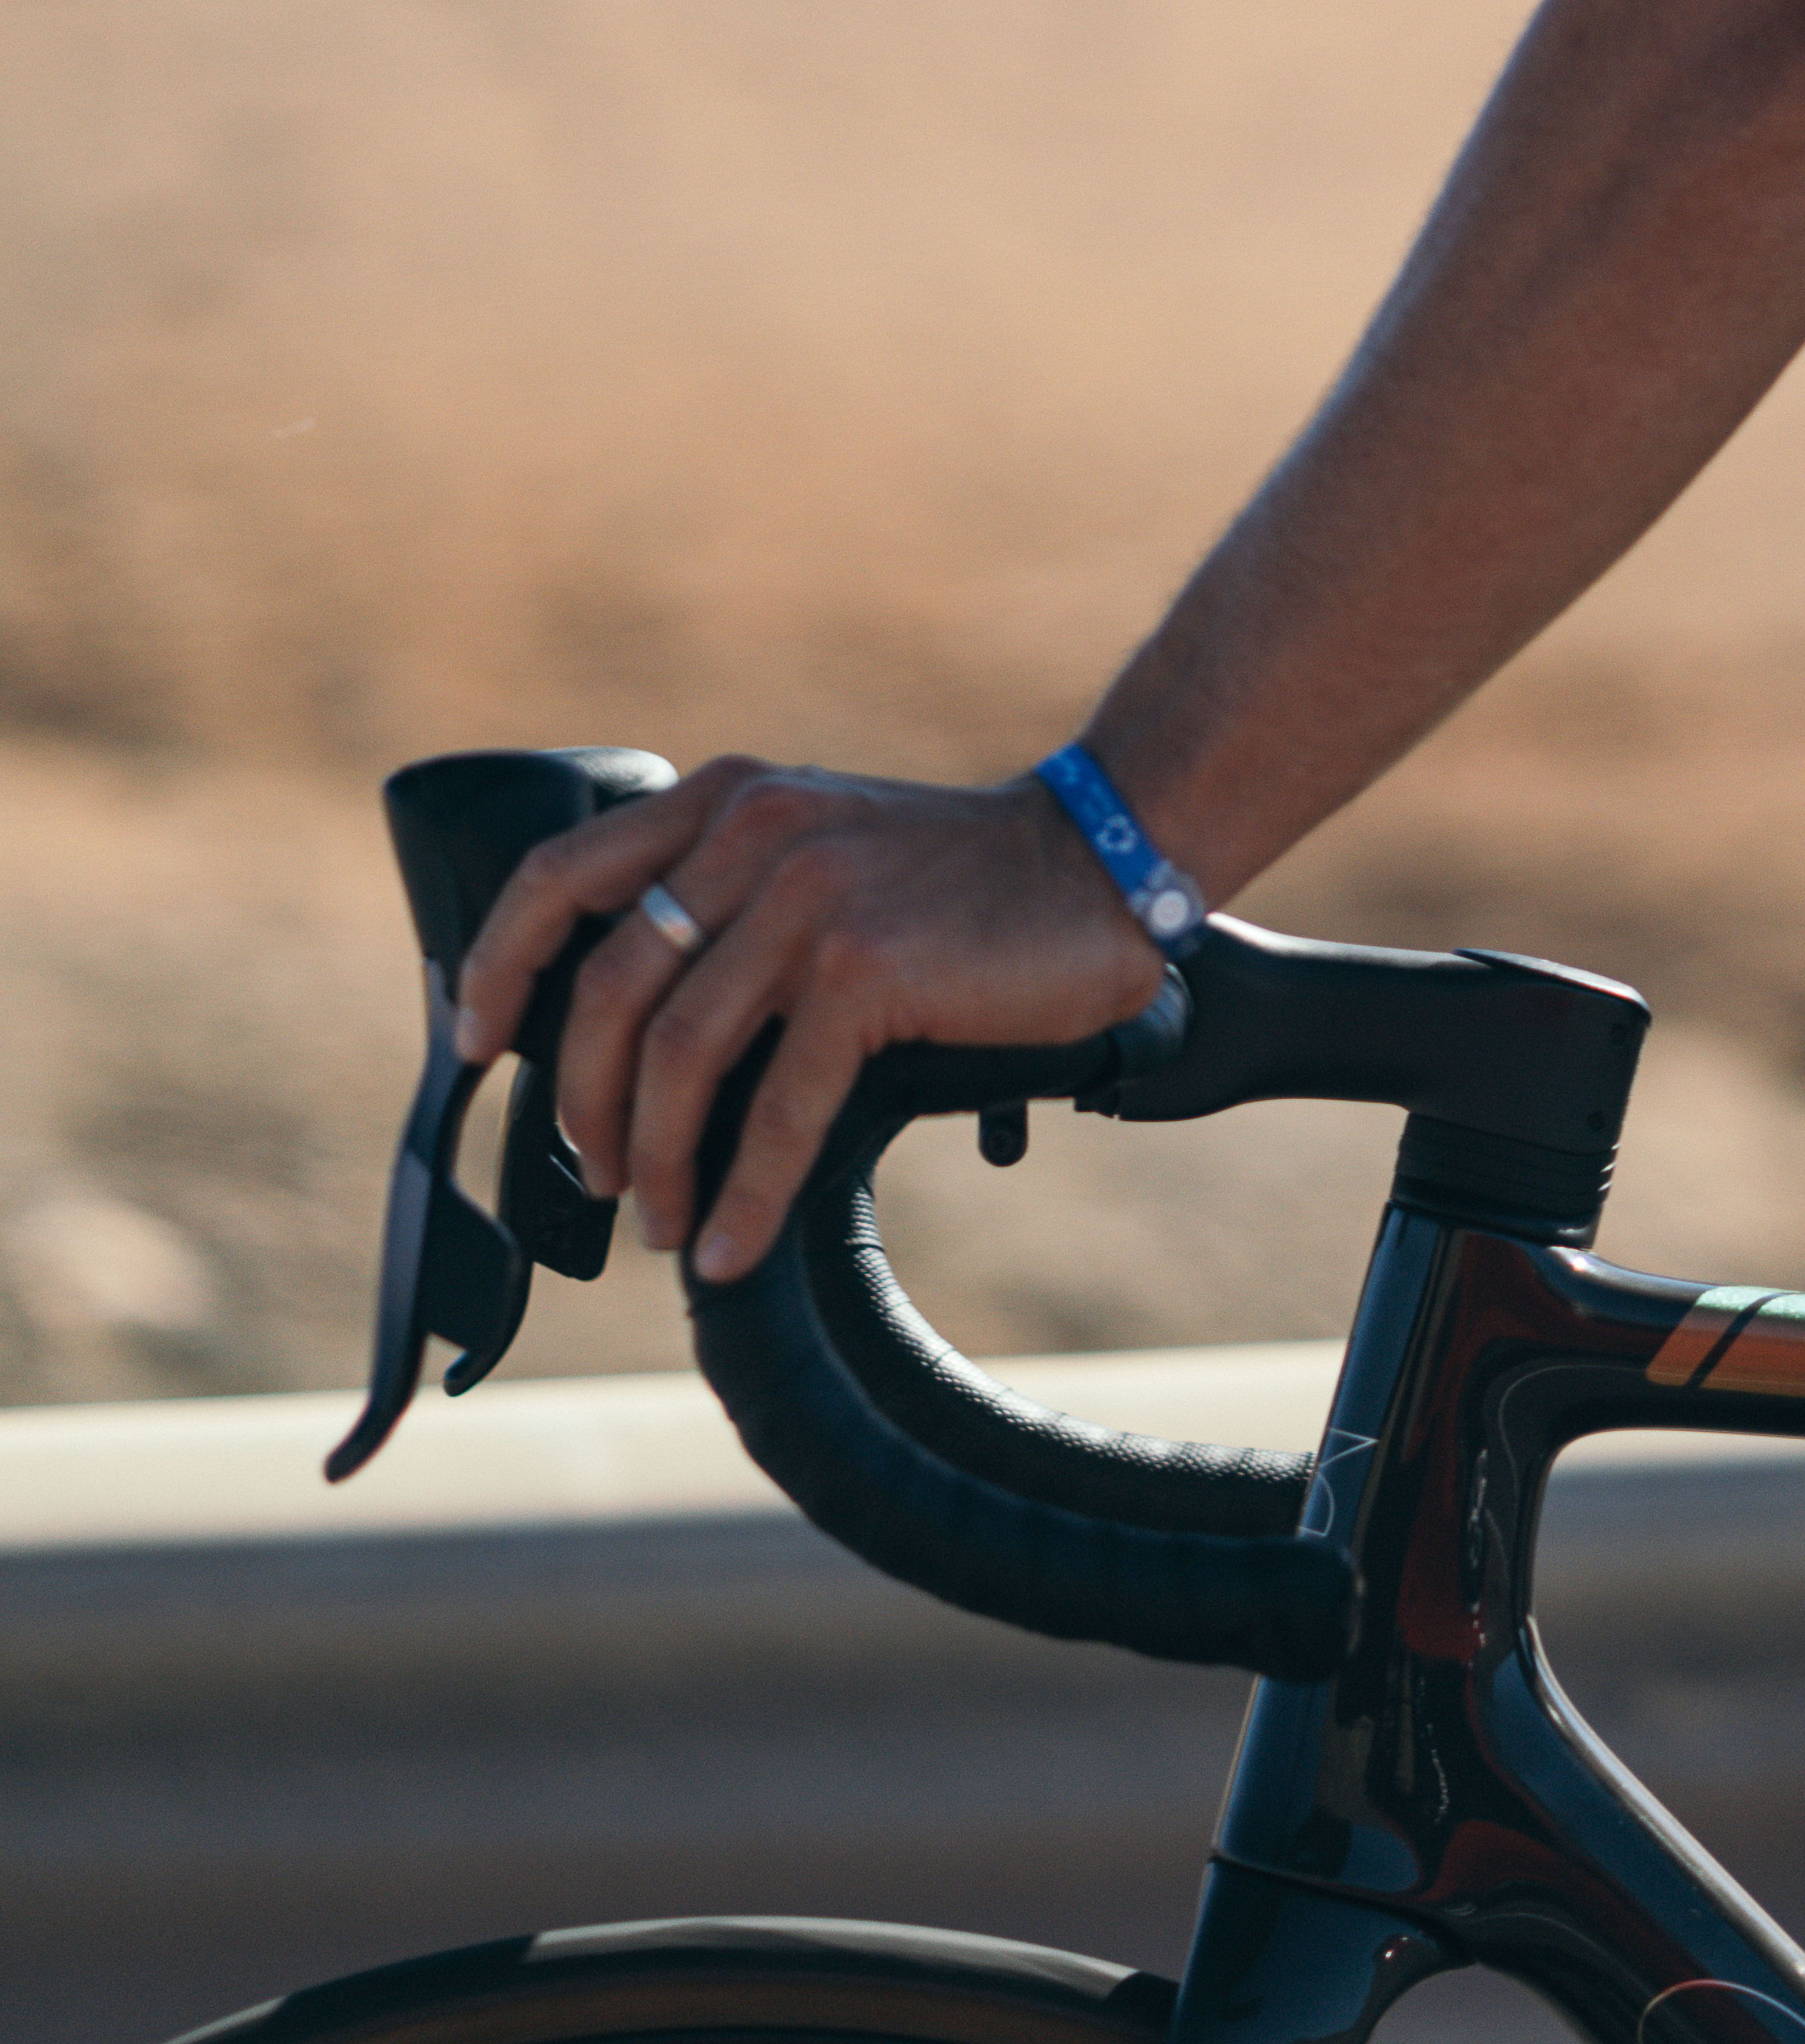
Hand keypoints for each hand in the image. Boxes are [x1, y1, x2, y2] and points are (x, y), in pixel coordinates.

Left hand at [454, 752, 1169, 1283]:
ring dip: (654, 1164)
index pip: (562, 875)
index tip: (470, 1042)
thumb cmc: (954, 881)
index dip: (498, 967)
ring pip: (677, 1058)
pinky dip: (743, 1192)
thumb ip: (731, 900)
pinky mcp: (865, 967)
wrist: (1096, 859)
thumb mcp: (819, 847)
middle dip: (581, 1106)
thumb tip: (628, 1038)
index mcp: (728, 800)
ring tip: (664, 1223)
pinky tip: (734, 1243)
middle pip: (607, 992)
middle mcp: (753, 831)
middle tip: (594, 1176)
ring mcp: (808, 896)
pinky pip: (775, 1108)